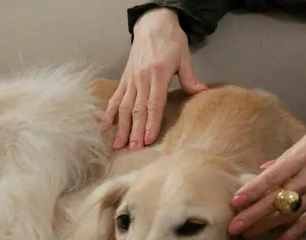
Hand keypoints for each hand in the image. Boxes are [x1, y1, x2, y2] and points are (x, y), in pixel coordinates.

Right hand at [105, 7, 206, 150]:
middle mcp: (141, 78)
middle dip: (134, 131)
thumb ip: (190, 77)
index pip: (154, 103)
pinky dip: (109, 113)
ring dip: (121, 127)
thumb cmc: (171, 40)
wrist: (153, 24)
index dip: (151, 122)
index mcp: (157, 74)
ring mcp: (131, 79)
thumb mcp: (185, 56)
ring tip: (117, 144)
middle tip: (133, 149)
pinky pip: (115, 98)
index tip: (148, 138)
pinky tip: (104, 126)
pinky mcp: (125, 78)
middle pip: (137, 109)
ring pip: (124, 107)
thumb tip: (202, 91)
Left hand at [228, 122, 305, 239]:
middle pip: (276, 200)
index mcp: (302, 158)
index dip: (253, 190)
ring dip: (266, 226)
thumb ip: (285, 157)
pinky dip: (292, 235)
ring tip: (246, 235)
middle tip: (233, 227)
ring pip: (288, 215)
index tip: (236, 201)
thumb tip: (264, 170)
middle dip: (252, 215)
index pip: (272, 177)